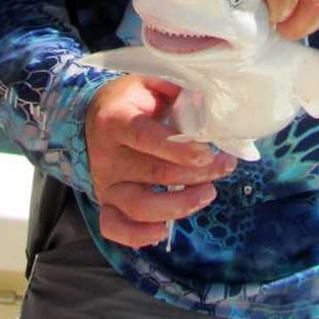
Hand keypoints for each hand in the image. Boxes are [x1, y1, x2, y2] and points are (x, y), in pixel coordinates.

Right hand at [85, 75, 236, 247]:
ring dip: (179, 205)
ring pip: (139, 206)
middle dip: (197, 173)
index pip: (145, 137)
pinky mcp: (106, 202)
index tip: (207, 152)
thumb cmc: (131, 100)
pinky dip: (137, 236)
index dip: (178, 148)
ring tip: (208, 193)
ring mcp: (106, 182)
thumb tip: (206, 99)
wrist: (94, 116)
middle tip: (224, 165)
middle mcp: (107, 155)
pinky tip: (163, 231)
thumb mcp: (149, 82)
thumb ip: (176, 86)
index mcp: (115, 119)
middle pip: (153, 173)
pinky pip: (115, 228)